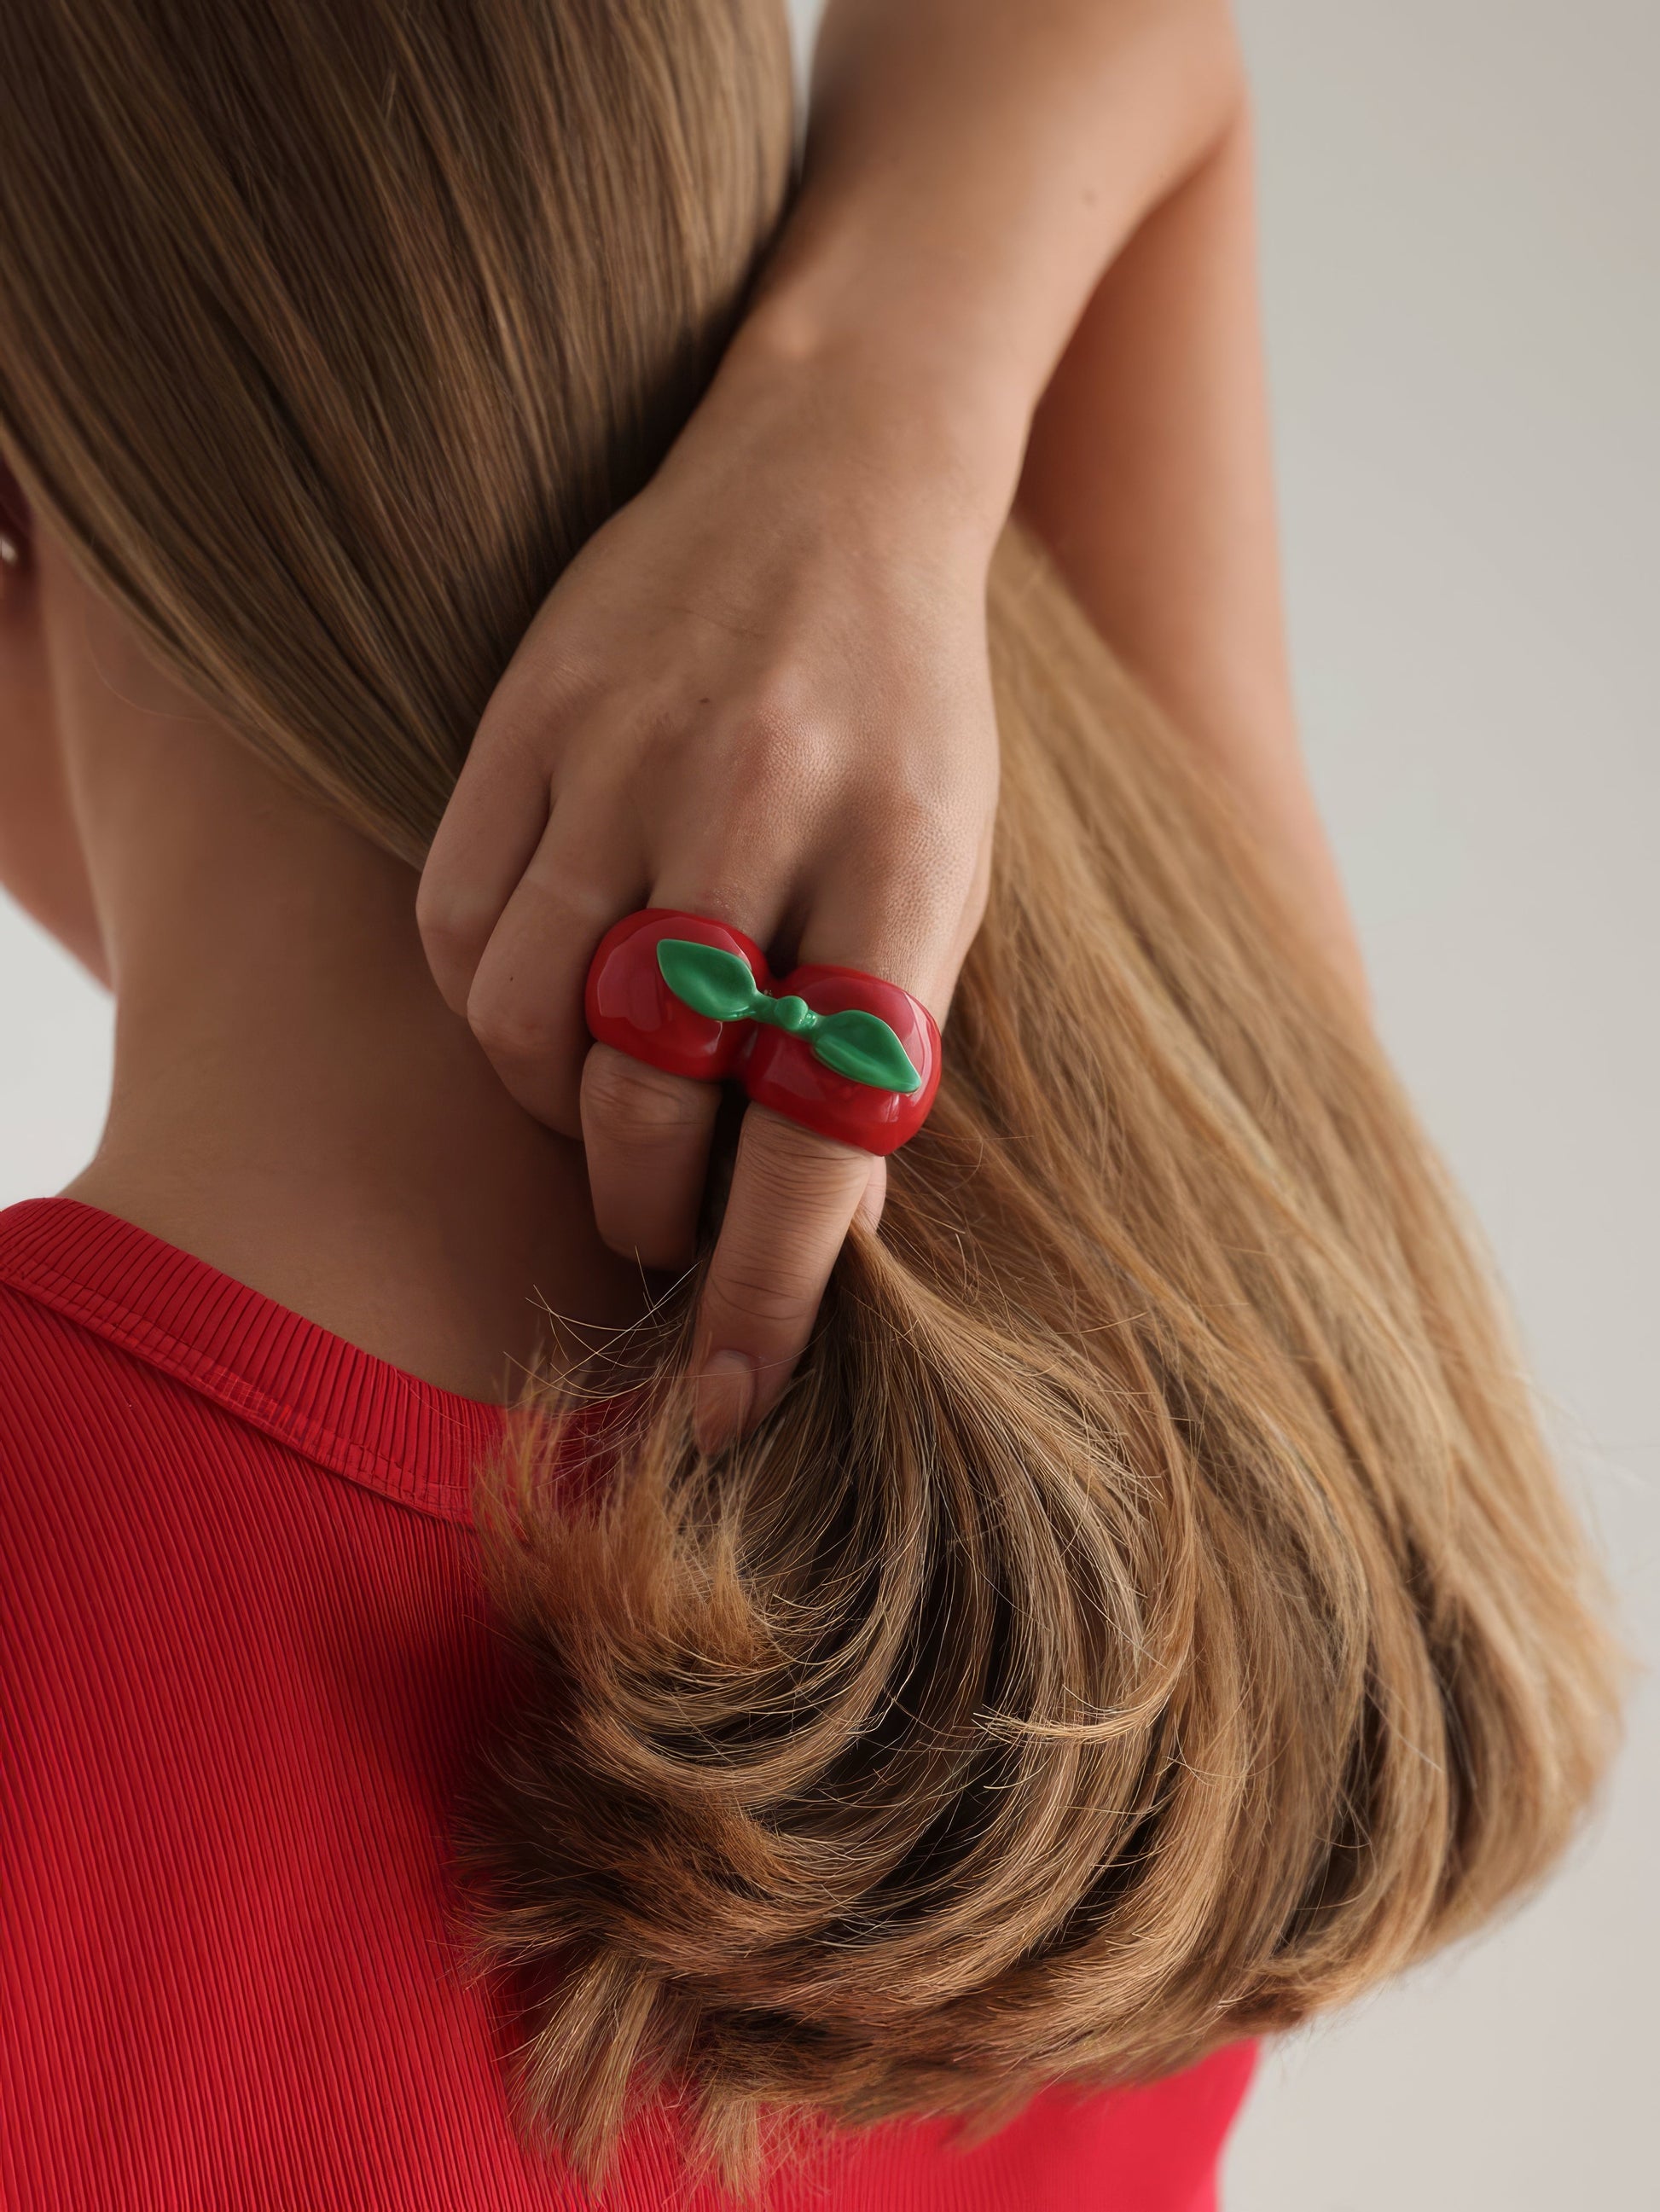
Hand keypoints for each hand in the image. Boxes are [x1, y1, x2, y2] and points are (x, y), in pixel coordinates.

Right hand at [416, 334, 1001, 1446]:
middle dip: (651, 1216)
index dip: (774, 1289)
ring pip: (528, 1026)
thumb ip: (884, 1044)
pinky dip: (482, 1009)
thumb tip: (827, 1241)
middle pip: (655, 1098)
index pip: (826, 1130)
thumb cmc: (910, 716)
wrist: (831, 486)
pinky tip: (539, 1013)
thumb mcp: (952, 876)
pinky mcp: (525, 714)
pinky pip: (454, 926)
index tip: (732, 1394)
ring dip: (557, 1121)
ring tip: (607, 1119)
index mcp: (905, 865)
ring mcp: (626, 752)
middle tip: (665, 1233)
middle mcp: (759, 807)